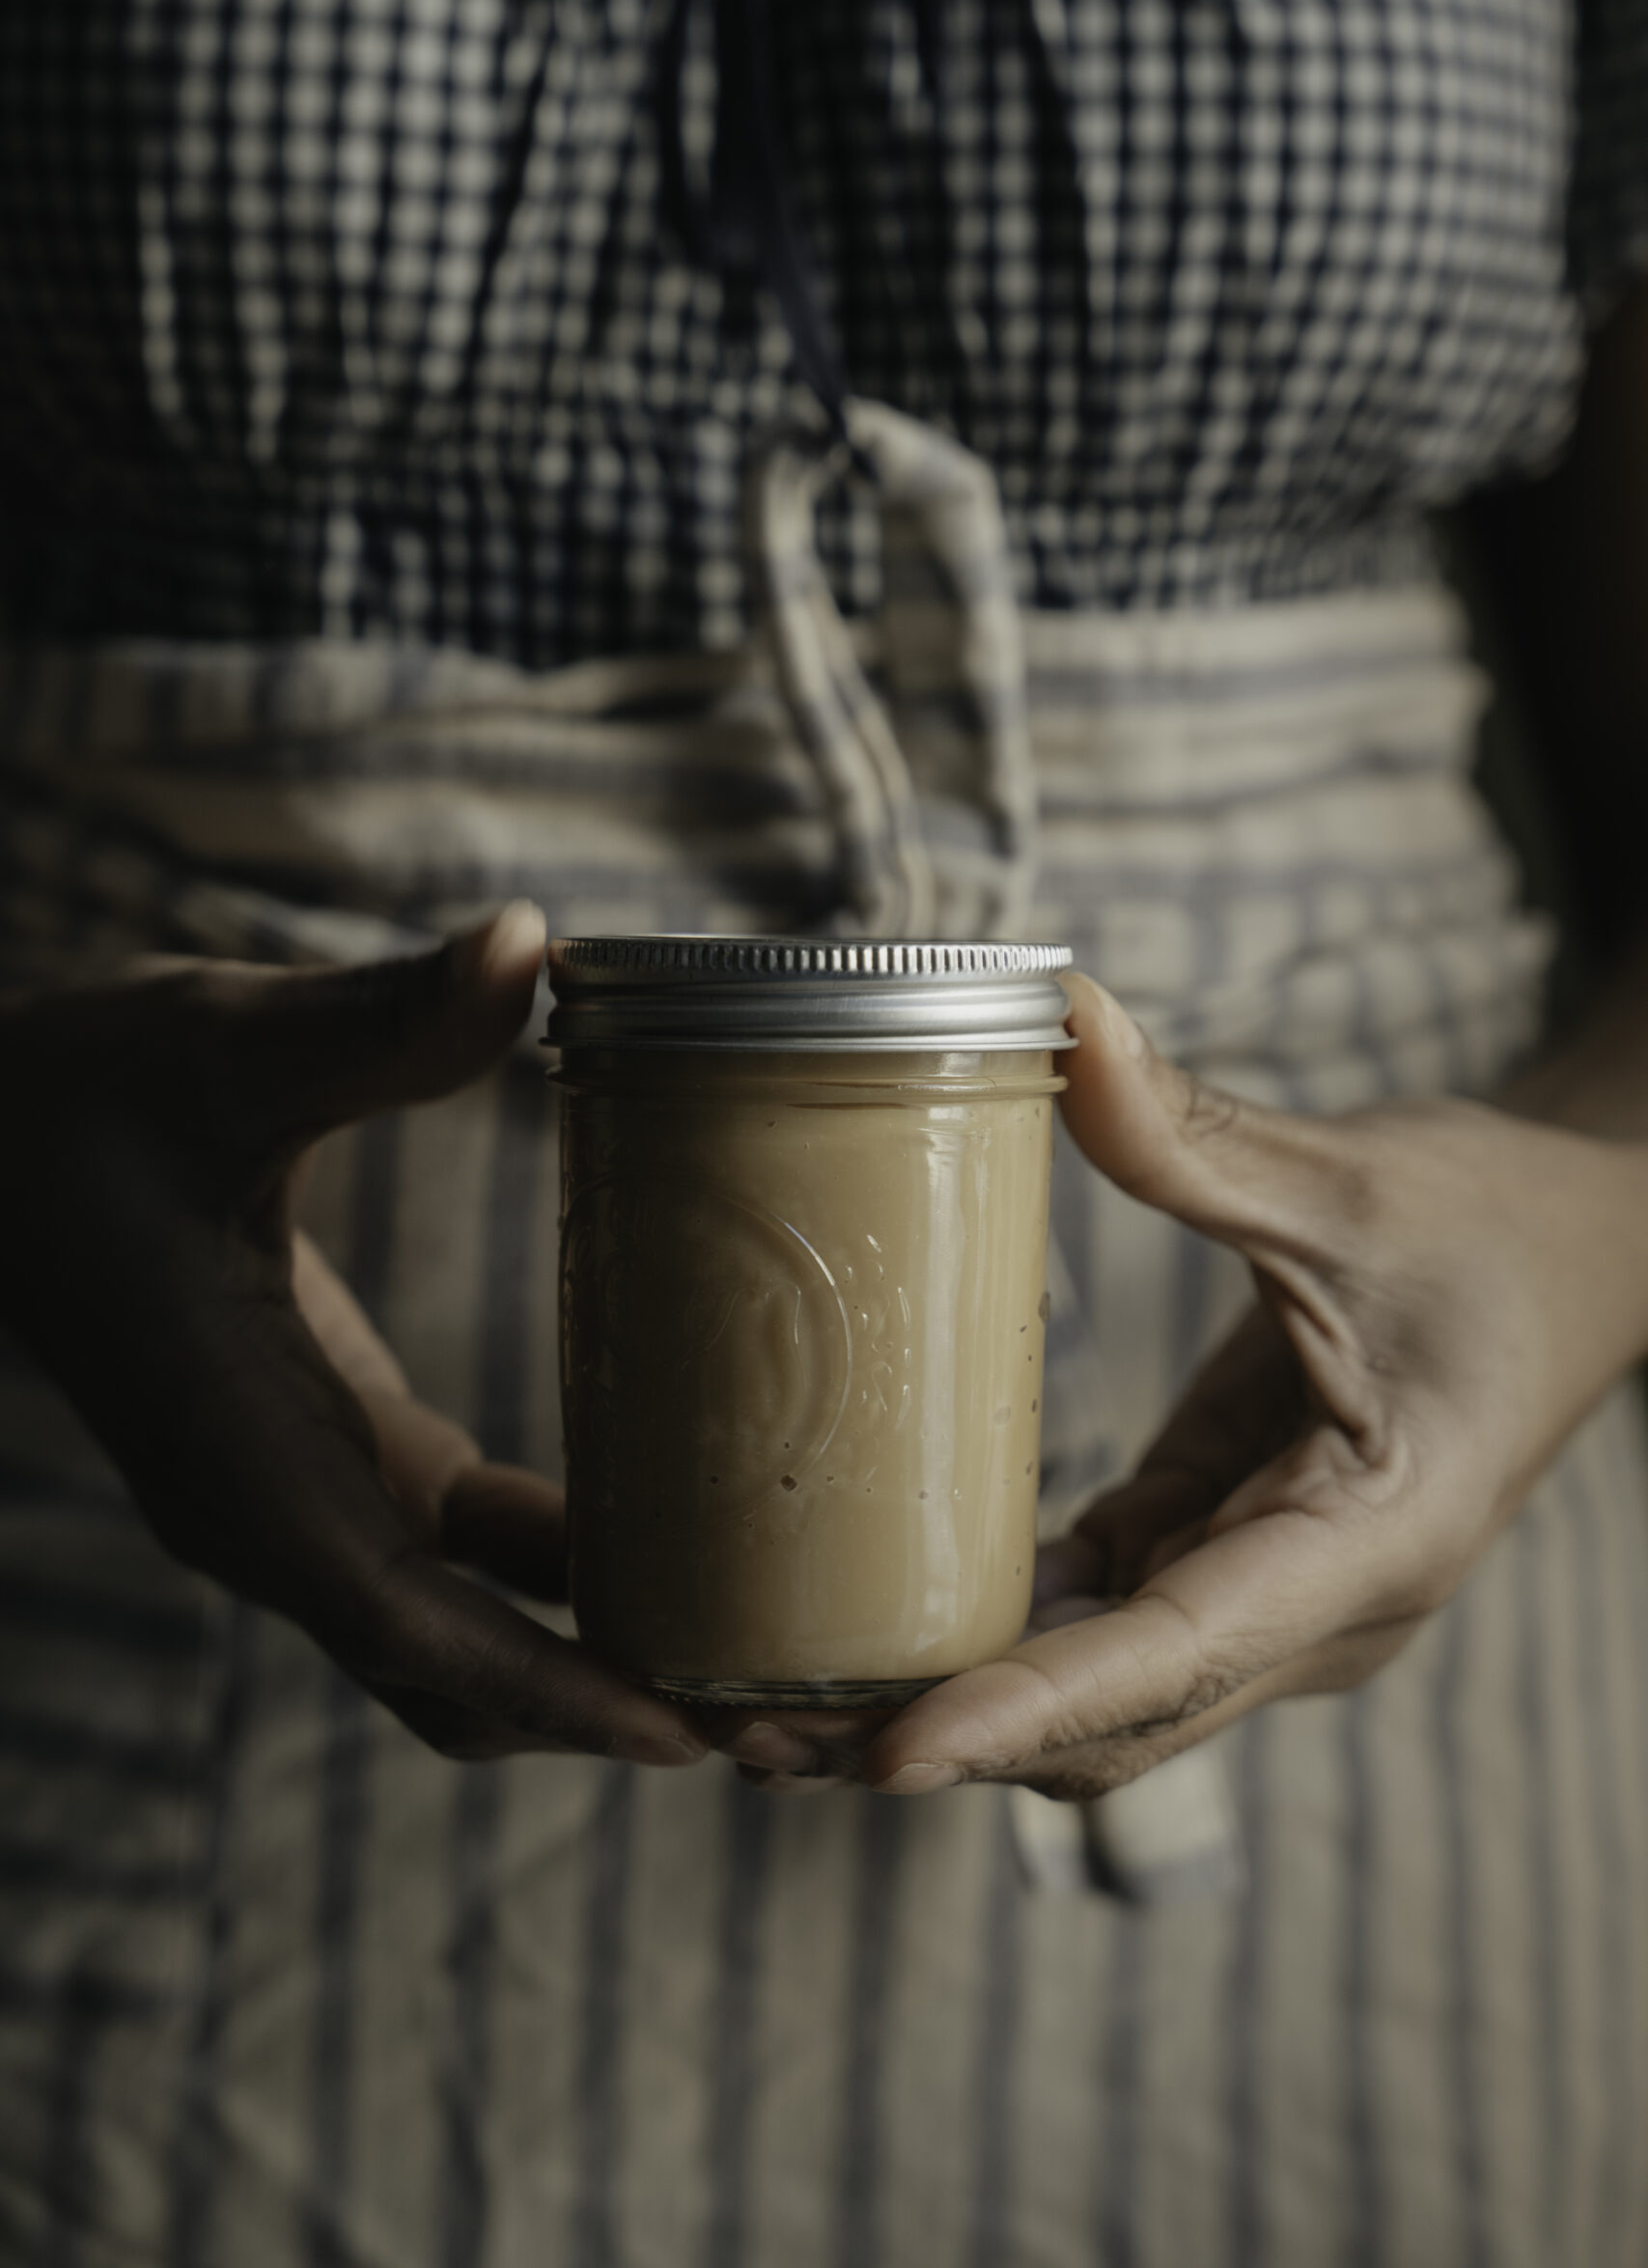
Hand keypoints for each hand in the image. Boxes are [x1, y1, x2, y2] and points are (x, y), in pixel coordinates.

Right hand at [0, 907, 707, 1768]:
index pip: (402, 1619)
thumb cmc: (83, 1092)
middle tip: (779, 1714)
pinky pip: (457, 1560)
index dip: (545, 1684)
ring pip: (458, 1640)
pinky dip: (560, 1572)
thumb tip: (525, 944)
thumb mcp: (223, 1039)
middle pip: (453, 1676)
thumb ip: (375, 1017)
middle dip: (604, 1708)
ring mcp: (299, 1500)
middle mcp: (268, 1512)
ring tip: (760, 1646)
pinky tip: (685, 1517)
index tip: (682, 1730)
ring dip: (594, 1655)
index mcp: (237, 1452)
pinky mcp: (331, 1459)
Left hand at [772, 973, 1647, 1800]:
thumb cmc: (1495, 1228)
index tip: (890, 1750)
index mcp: (1368, 1542)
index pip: (1178, 1653)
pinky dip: (988, 1640)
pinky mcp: (1223, 1554)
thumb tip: (1061, 1016)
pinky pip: (1094, 1626)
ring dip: (945, 1706)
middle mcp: (1315, 1611)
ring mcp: (1267, 1598)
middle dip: (943, 1739)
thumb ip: (1197, 1133)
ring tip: (765, 1702)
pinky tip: (862, 1616)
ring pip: (1091, 1701)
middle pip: (1110, 1724)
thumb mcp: (1352, 1181)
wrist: (1585, 1259)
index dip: (1026, 1707)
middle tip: (751, 1730)